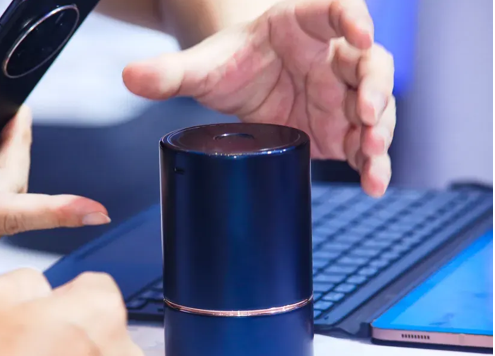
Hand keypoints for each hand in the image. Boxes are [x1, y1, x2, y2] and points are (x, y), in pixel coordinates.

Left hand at [124, 0, 394, 196]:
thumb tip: (130, 77)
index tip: (358, 33)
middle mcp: (330, 57)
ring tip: (372, 159)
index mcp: (302, 25)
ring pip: (375, 106)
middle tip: (363, 112)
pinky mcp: (339, 128)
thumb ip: (171, 72)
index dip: (352, 19)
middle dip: (373, 87)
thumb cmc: (231, 62)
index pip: (336, 11)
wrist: (243, 84)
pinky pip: (364, 143)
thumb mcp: (203, 66)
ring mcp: (339, 94)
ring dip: (379, 131)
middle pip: (369, 63)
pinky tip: (372, 184)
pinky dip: (371, 163)